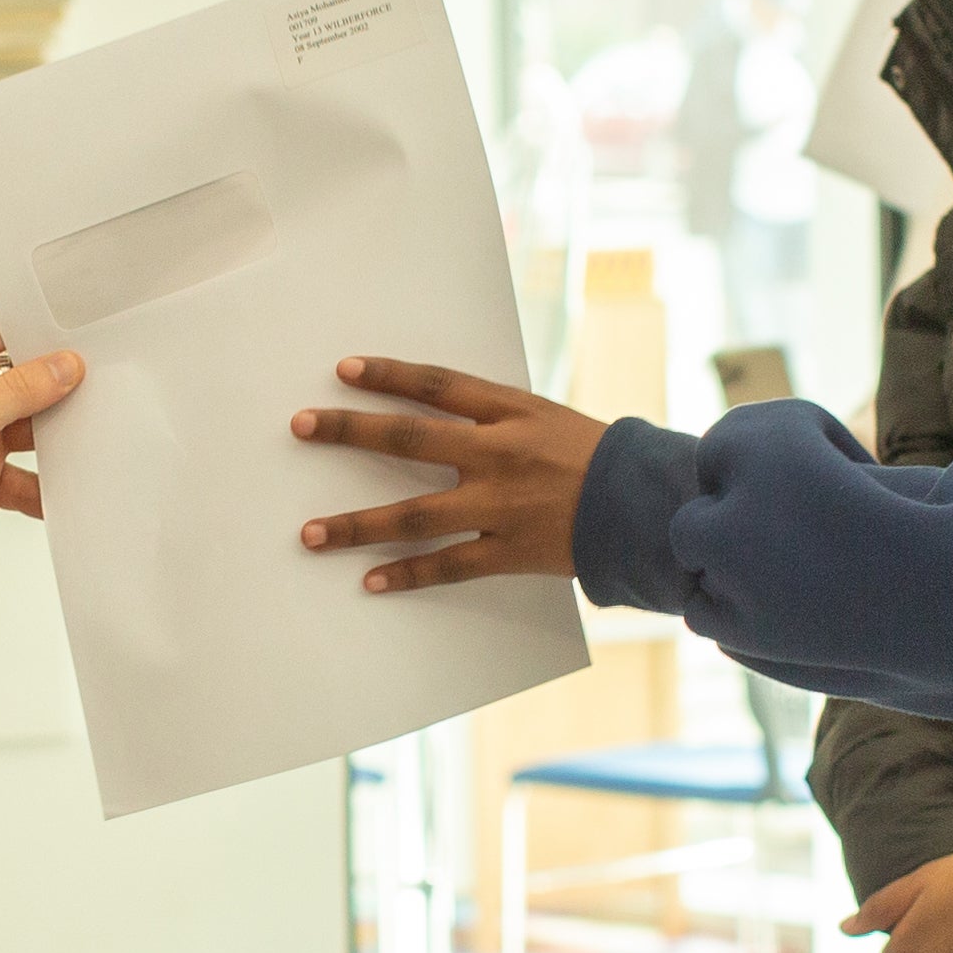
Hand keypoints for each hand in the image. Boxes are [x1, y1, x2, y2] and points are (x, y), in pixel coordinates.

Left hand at [0, 302, 82, 613]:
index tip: (86, 313)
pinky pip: (31, 478)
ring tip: (106, 429)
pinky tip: (79, 485)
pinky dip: (51, 485)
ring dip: (64, 434)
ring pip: (36, 428)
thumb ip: (18, 391)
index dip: (38, 314)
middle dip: (65, 379)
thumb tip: (66, 364)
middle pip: (28, 375)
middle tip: (114, 372)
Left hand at [289, 358, 609, 592]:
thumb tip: (436, 415)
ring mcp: (503, 504)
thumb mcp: (549, 419)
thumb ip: (495, 420)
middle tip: (301, 427)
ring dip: (358, 525)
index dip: (388, 375)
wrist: (651, 507)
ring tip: (311, 534)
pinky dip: (408, 575)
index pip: (436, 385)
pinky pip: (449, 565)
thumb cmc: (599, 458)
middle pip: (410, 438)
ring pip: (416, 514)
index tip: (343, 370)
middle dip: (350, 431)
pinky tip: (370, 581)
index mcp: (512, 411)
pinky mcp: (512, 550)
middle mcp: (500, 453)